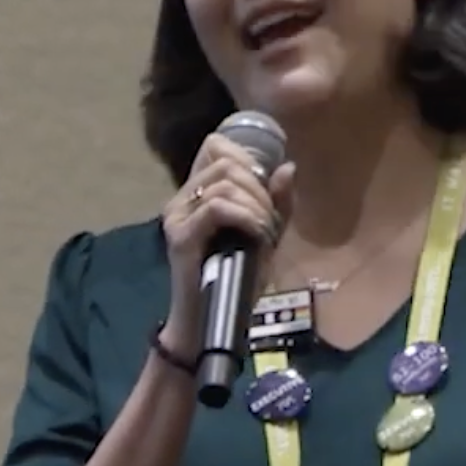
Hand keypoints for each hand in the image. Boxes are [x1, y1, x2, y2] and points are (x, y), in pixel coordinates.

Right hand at [160, 131, 295, 341]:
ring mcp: (177, 215)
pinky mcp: (180, 235)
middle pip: (227, 163)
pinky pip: (218, 207)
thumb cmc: (237, 278)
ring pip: (225, 184)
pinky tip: (256, 236)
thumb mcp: (266, 235)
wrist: (212, 320)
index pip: (216, 146)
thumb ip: (278, 202)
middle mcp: (182, 198)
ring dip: (257, 206)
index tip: (266, 193)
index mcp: (198, 192)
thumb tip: (288, 167)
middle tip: (270, 222)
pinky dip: (246, 217)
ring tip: (264, 233)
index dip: (248, 159)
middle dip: (260, 189)